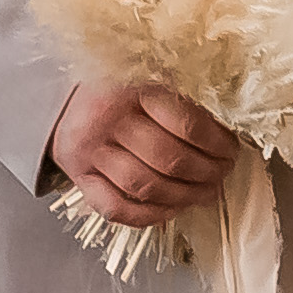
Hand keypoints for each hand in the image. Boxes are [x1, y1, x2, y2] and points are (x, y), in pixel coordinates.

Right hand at [50, 79, 239, 230]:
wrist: (62, 100)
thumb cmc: (117, 90)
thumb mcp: (150, 77)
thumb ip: (183, 99)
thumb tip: (226, 131)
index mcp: (132, 89)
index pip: (186, 125)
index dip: (217, 144)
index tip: (230, 150)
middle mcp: (107, 121)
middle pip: (168, 159)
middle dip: (206, 173)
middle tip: (222, 174)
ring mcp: (91, 153)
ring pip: (145, 186)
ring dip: (183, 196)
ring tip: (205, 194)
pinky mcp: (80, 179)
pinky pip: (116, 208)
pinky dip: (148, 216)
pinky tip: (172, 210)